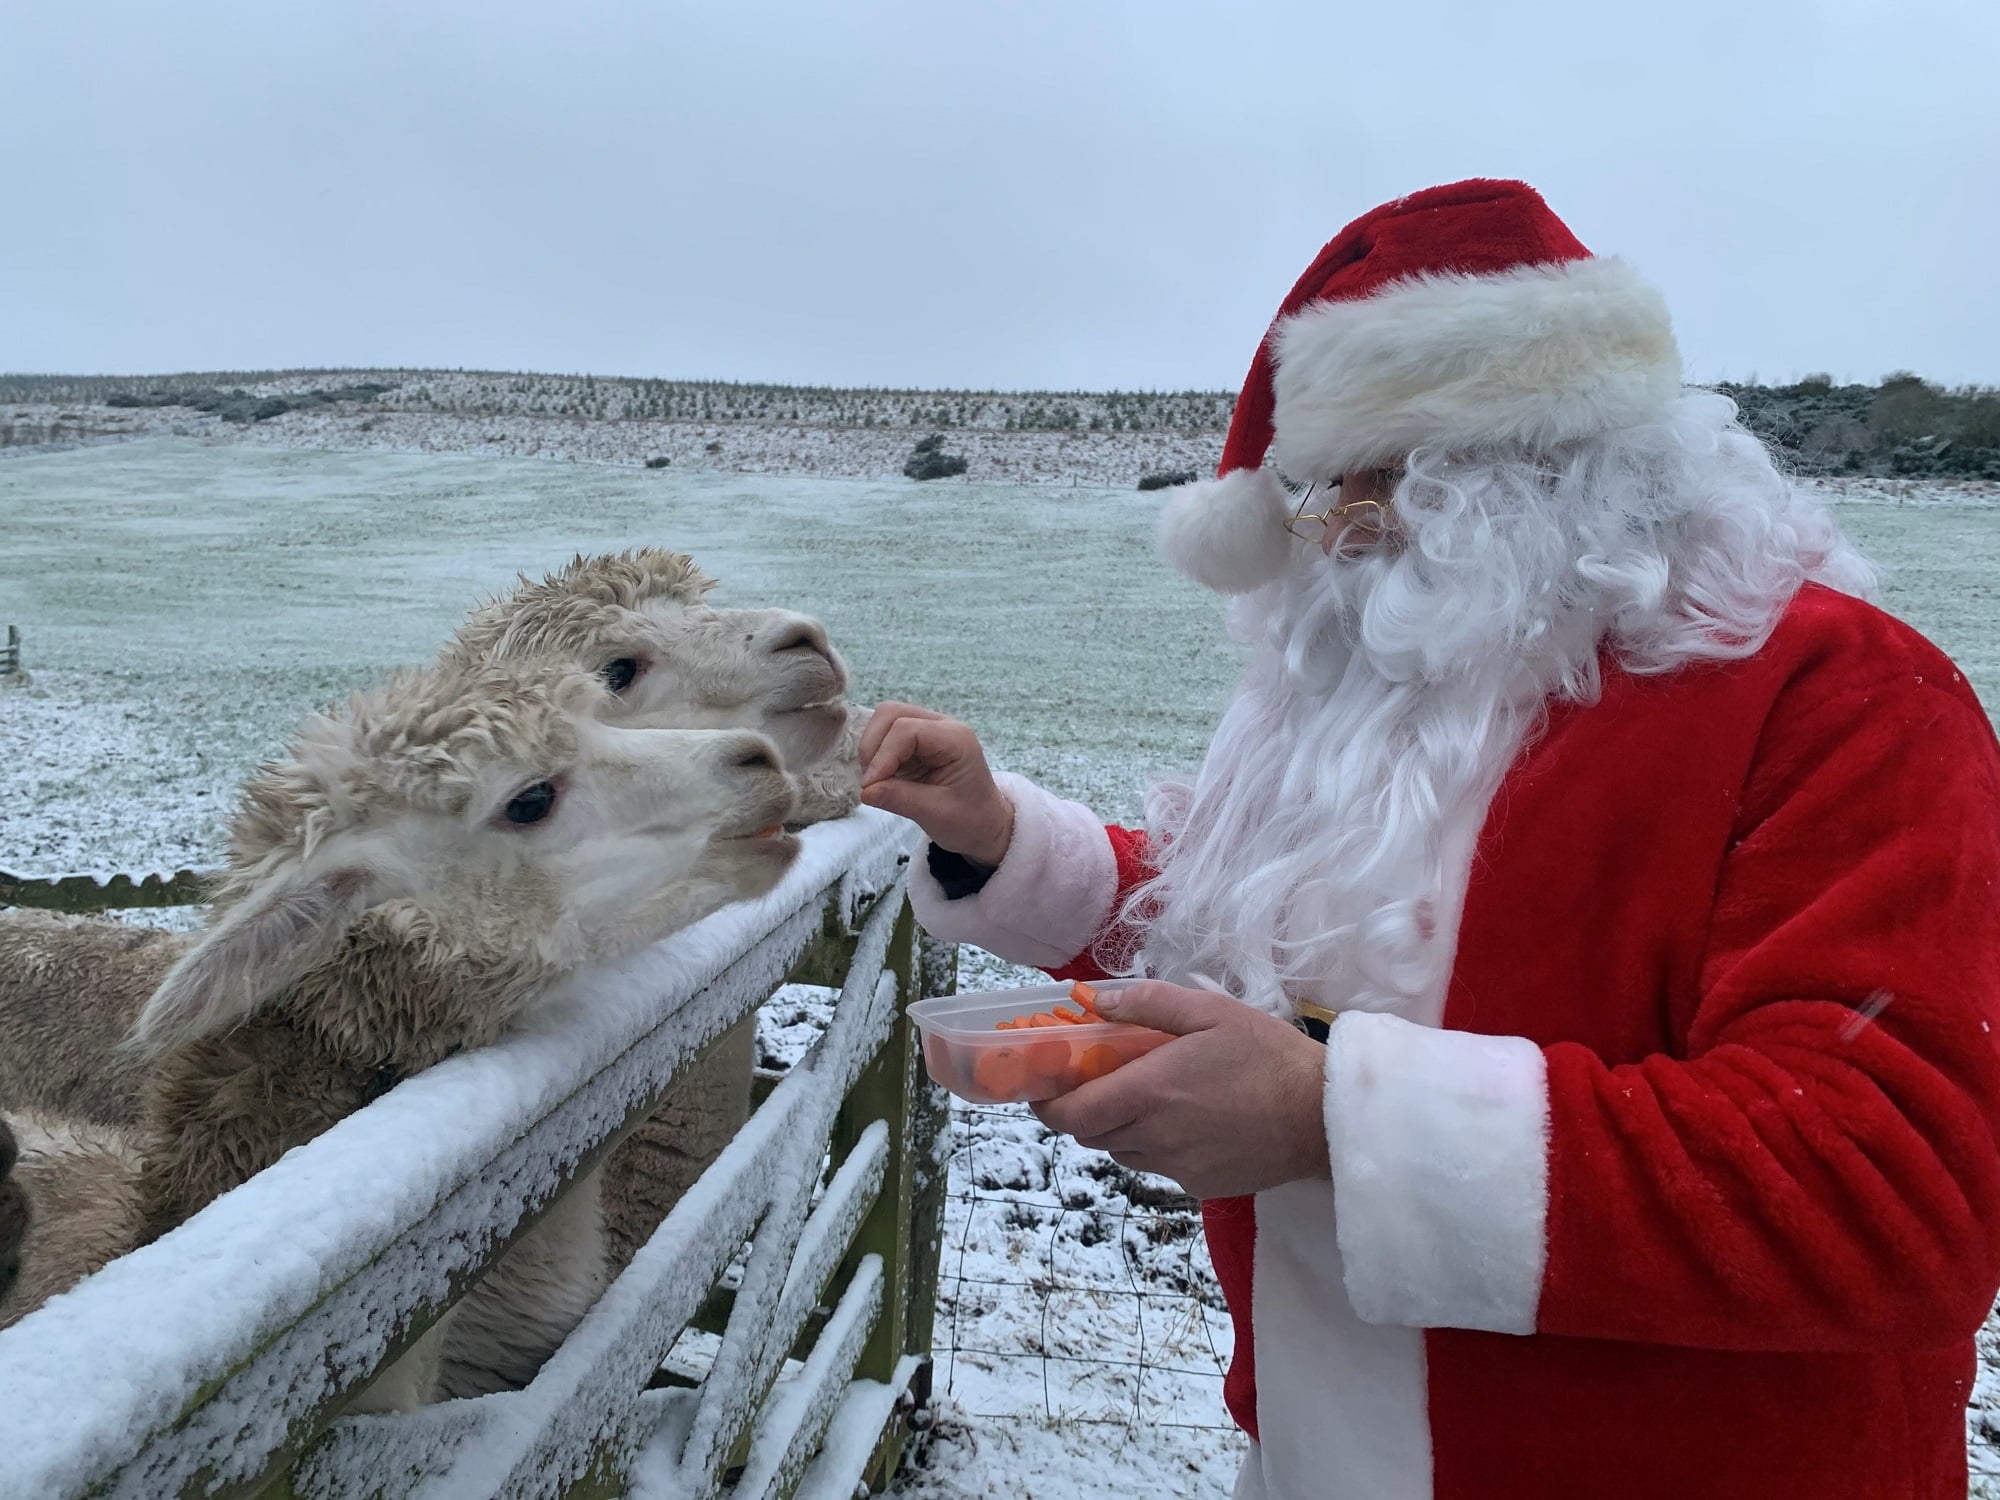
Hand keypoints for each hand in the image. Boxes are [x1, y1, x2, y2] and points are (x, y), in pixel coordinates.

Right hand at [856, 702, 1013, 866]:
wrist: (985, 824)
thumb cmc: (969, 819)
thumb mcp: (936, 814)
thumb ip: (899, 798)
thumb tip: (865, 790)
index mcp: (956, 739)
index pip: (906, 730)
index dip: (882, 756)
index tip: (869, 786)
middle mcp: (942, 726)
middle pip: (891, 713)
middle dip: (873, 745)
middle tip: (870, 781)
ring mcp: (929, 730)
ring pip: (885, 720)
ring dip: (872, 748)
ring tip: (875, 780)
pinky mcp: (917, 741)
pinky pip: (887, 734)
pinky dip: (877, 753)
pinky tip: (882, 777)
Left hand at [1031, 981, 1329, 1199]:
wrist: (1323, 1116)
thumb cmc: (1267, 1054)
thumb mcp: (1210, 1010)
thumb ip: (1146, 1003)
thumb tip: (1092, 1002)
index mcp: (1150, 1091)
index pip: (1071, 1113)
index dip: (1047, 1104)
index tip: (1045, 1085)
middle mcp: (1155, 1136)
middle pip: (1090, 1134)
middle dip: (1083, 1109)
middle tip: (1100, 1080)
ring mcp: (1176, 1167)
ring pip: (1121, 1151)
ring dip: (1119, 1127)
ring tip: (1149, 1097)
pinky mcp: (1198, 1186)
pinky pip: (1157, 1166)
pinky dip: (1155, 1145)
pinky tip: (1187, 1121)